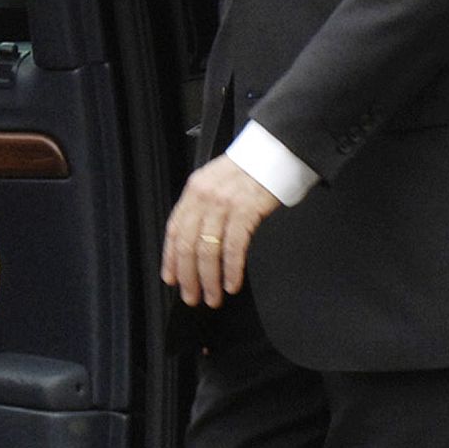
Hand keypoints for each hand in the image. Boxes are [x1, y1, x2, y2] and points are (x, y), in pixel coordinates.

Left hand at [161, 155, 279, 307]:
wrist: (277, 150)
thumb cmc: (250, 169)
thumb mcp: (217, 181)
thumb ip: (203, 206)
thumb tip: (194, 241)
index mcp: (194, 190)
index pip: (175, 229)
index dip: (171, 258)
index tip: (172, 279)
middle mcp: (205, 196)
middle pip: (188, 244)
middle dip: (188, 276)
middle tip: (192, 297)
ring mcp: (224, 203)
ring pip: (208, 250)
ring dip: (209, 280)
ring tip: (212, 297)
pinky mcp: (246, 209)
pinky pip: (234, 247)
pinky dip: (231, 270)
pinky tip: (232, 284)